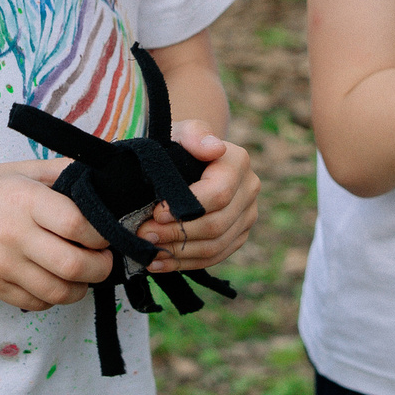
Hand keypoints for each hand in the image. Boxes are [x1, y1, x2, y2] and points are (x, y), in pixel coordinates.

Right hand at [0, 161, 112, 311]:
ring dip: (80, 288)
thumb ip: (62, 171)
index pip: (80, 226)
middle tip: (101, 260)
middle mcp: (14, 234)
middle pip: (76, 266)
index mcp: (25, 199)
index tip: (105, 234)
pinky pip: (37, 303)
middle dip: (100, 268)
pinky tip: (52, 281)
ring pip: (60, 292)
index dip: (102, 235)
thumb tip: (105, 177)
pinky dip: (53, 297)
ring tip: (80, 275)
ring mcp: (1, 265)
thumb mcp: (20, 169)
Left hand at [135, 123, 258, 274]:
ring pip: (216, 246)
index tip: (156, 213)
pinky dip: (184, 263)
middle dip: (178, 234)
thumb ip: (194, 134)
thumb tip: (215, 148)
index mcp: (238, 162)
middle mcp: (250, 190)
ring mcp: (246, 217)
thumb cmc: (178, 145)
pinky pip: (214, 258)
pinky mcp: (237, 237)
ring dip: (179, 253)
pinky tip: (158, 262)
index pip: (220, 193)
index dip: (188, 207)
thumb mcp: (179, 132)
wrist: (187, 161)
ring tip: (148, 251)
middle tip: (144, 235)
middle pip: (217, 225)